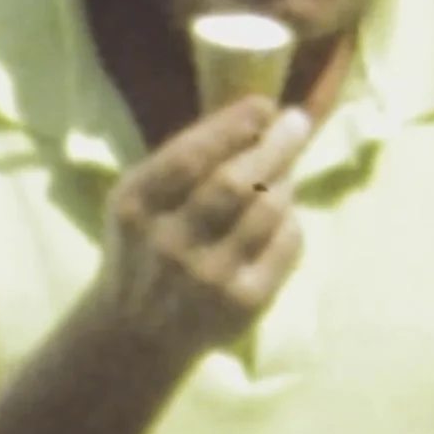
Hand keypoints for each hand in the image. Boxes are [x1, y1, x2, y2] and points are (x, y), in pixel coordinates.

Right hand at [91, 100, 313, 362]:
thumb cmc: (146, 247)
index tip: (263, 104)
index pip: (191, 156)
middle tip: (296, 122)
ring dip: (285, 179)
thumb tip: (255, 117)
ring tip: (286, 166)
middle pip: (236, 182)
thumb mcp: (140, 199)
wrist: (139, 329)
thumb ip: (183, 162)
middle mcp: (169, 242)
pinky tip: (284, 212)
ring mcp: (209, 276)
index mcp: (136, 205)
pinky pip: (286, 245)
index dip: (233, 125)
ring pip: (267, 210)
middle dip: (274, 144)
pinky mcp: (245, 302)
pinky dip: (291, 220)